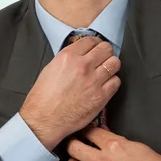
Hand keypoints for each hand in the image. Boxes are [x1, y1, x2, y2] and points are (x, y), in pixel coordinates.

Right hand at [19, 36, 120, 150]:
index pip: (91, 40)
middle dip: (105, 53)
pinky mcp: (101, 96)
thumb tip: (81, 55)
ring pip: (115, 63)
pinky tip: (105, 85)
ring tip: (105, 72)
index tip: (96, 49)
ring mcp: (93, 81)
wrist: (44, 120)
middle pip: (106, 49)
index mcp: (68, 57)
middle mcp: (82, 66)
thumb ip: (68, 59)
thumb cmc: (43, 98)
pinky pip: (116, 82)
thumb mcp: (51, 69)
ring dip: (111, 66)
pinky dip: (112, 82)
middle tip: (102, 59)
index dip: (95, 44)